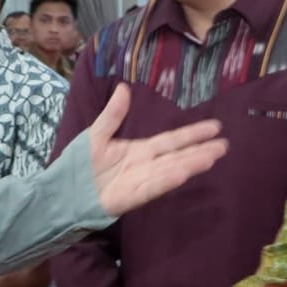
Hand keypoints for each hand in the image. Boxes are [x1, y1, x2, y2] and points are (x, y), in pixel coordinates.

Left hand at [88, 84, 227, 216]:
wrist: (62, 191)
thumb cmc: (79, 165)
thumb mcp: (96, 134)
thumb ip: (113, 115)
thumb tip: (124, 88)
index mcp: (140, 151)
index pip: (172, 140)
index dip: (192, 134)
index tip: (215, 127)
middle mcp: (145, 166)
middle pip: (178, 156)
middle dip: (201, 151)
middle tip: (224, 146)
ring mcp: (139, 182)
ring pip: (170, 171)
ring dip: (190, 165)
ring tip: (212, 157)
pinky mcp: (129, 198)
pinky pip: (151, 188)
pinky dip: (166, 181)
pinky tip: (182, 174)